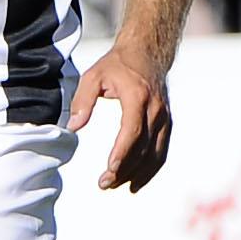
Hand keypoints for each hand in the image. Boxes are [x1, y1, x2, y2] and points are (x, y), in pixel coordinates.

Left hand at [68, 45, 171, 192]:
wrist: (147, 52)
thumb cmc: (117, 64)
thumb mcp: (93, 75)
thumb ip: (82, 101)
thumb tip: (73, 127)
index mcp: (138, 96)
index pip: (132, 131)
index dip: (122, 153)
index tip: (109, 170)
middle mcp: (155, 109)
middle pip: (143, 147)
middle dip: (125, 169)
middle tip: (104, 184)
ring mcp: (164, 117)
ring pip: (156, 154)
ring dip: (138, 174)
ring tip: (118, 187)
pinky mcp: (167, 123)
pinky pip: (162, 151)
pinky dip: (151, 169)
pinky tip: (136, 181)